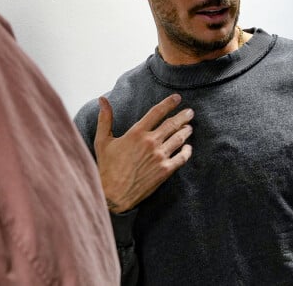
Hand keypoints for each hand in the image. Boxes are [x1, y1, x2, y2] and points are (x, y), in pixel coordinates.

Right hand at [94, 94, 192, 212]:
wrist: (113, 193)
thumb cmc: (106, 166)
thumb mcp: (102, 140)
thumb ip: (105, 118)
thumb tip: (102, 99)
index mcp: (136, 133)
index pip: (156, 112)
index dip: (168, 104)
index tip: (177, 98)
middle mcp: (150, 142)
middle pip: (172, 124)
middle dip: (183, 116)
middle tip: (190, 112)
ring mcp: (159, 157)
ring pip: (178, 139)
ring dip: (186, 131)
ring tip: (189, 127)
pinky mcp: (165, 170)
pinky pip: (181, 158)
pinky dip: (187, 151)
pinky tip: (188, 147)